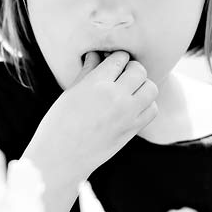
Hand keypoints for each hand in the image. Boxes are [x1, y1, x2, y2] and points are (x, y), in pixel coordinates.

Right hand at [21, 51, 157, 211]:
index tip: (110, 62)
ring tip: (129, 90)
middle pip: (139, 70)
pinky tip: (133, 106)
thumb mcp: (70, 93)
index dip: (116, 57)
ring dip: (142, 85)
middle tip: (121, 75)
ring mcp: (127, 114)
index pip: (119, 58)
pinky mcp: (133, 129)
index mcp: (96, 83)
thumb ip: (87, 72)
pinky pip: (152, 109)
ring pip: (151, 88)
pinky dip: (146, 104)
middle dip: (131, 69)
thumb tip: (96, 55)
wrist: (62, 157)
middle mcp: (115, 96)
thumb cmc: (58, 123)